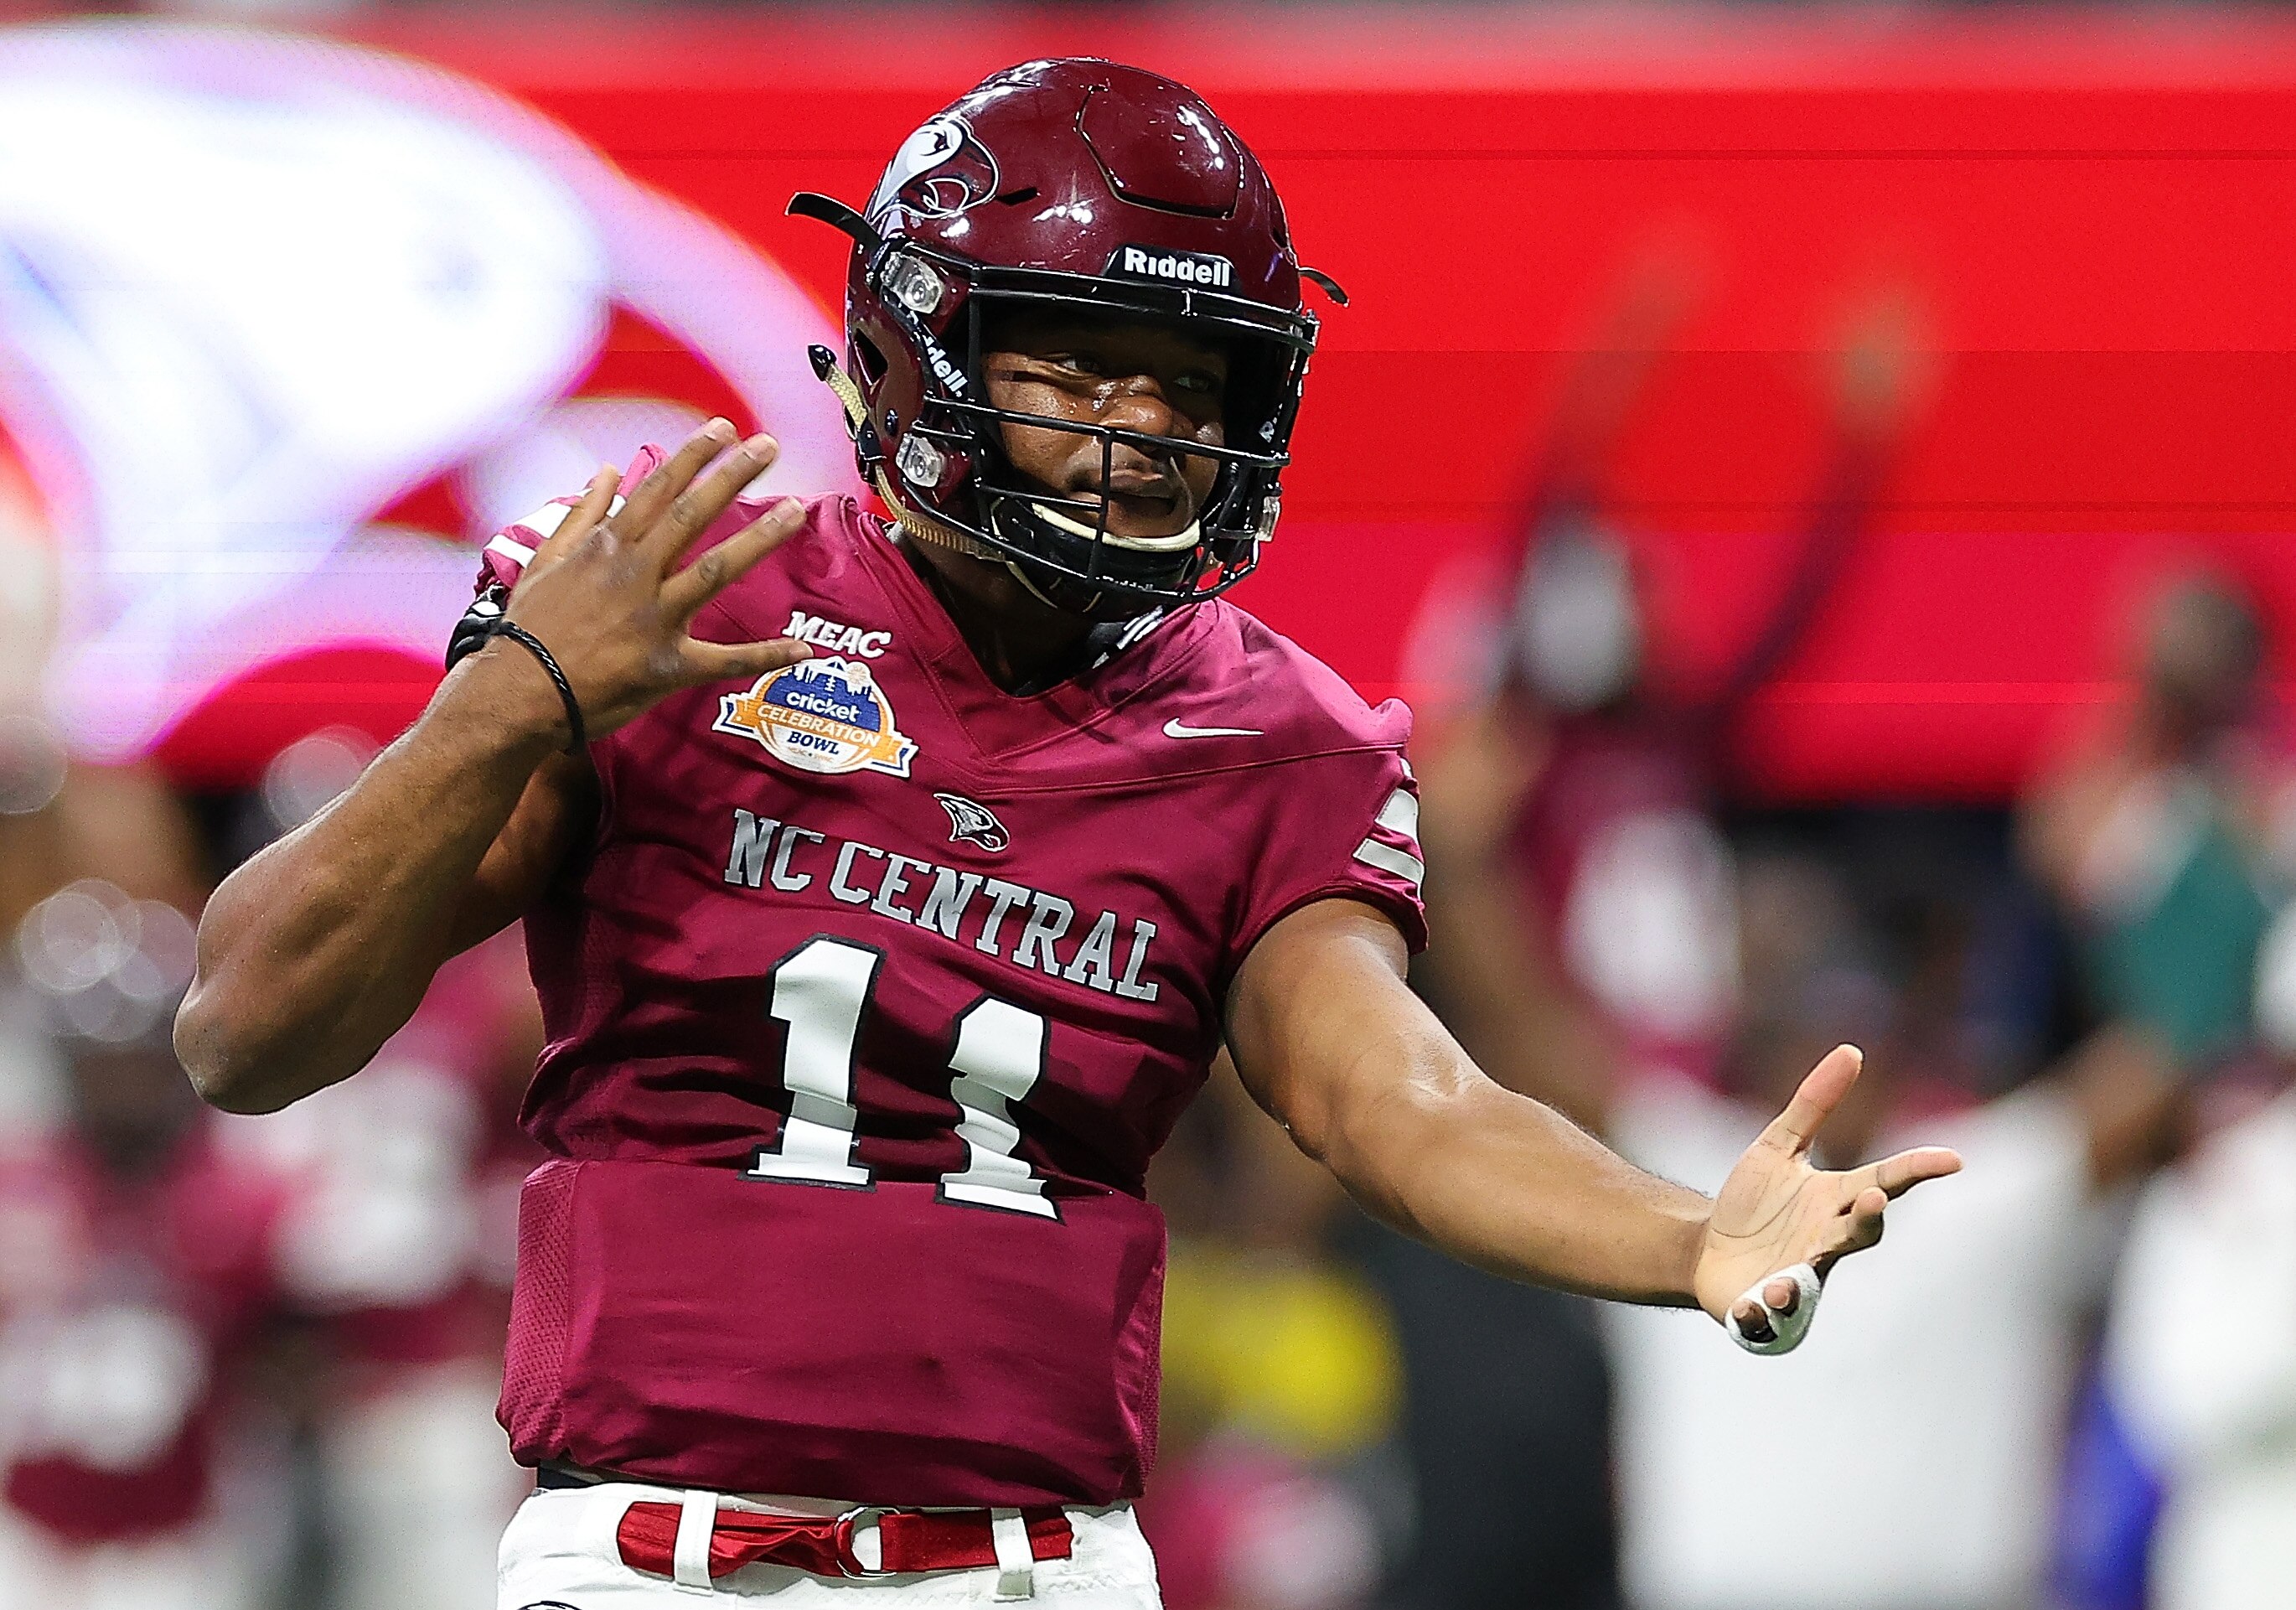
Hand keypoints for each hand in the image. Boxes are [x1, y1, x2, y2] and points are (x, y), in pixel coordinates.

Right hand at [479, 419, 811, 743]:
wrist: (517, 692)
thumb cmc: (530, 627)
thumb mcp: (546, 561)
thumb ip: (582, 515)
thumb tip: (607, 472)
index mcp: (609, 548)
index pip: (658, 490)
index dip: (692, 456)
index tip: (723, 429)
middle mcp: (635, 575)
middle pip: (691, 515)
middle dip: (731, 476)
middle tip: (769, 446)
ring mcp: (655, 618)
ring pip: (715, 571)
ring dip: (758, 539)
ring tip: (795, 510)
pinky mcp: (668, 665)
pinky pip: (725, 660)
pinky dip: (765, 656)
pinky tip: (803, 651)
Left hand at [1692, 1045, 1961, 1342]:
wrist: (1707, 1252)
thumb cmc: (1755, 1203)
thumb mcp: (1778, 1147)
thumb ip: (1814, 1104)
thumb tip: (1852, 1050)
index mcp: (1836, 1202)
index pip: (1885, 1181)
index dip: (1916, 1169)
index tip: (1952, 1158)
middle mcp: (1827, 1243)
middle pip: (1860, 1232)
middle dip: (1867, 1219)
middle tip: (1873, 1199)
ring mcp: (1801, 1280)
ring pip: (1812, 1283)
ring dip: (1801, 1281)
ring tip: (1785, 1282)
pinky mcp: (1766, 1310)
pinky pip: (1768, 1318)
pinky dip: (1762, 1313)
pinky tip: (1755, 1304)